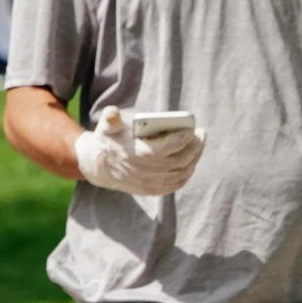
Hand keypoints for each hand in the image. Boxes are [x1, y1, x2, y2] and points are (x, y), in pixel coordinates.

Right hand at [73, 106, 205, 195]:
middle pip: (176, 162)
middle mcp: (141, 172)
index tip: (191, 130)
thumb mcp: (106, 127)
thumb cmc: (109, 140)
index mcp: (131, 154)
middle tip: (201, 133)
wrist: (100, 167)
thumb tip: (112, 112)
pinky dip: (188, 171)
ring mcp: (148, 183)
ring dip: (194, 158)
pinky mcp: (152, 190)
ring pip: (181, 173)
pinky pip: (177, 183)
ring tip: (200, 143)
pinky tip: (193, 159)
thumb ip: (110, 119)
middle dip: (193, 147)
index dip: (178, 140)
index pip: (161, 150)